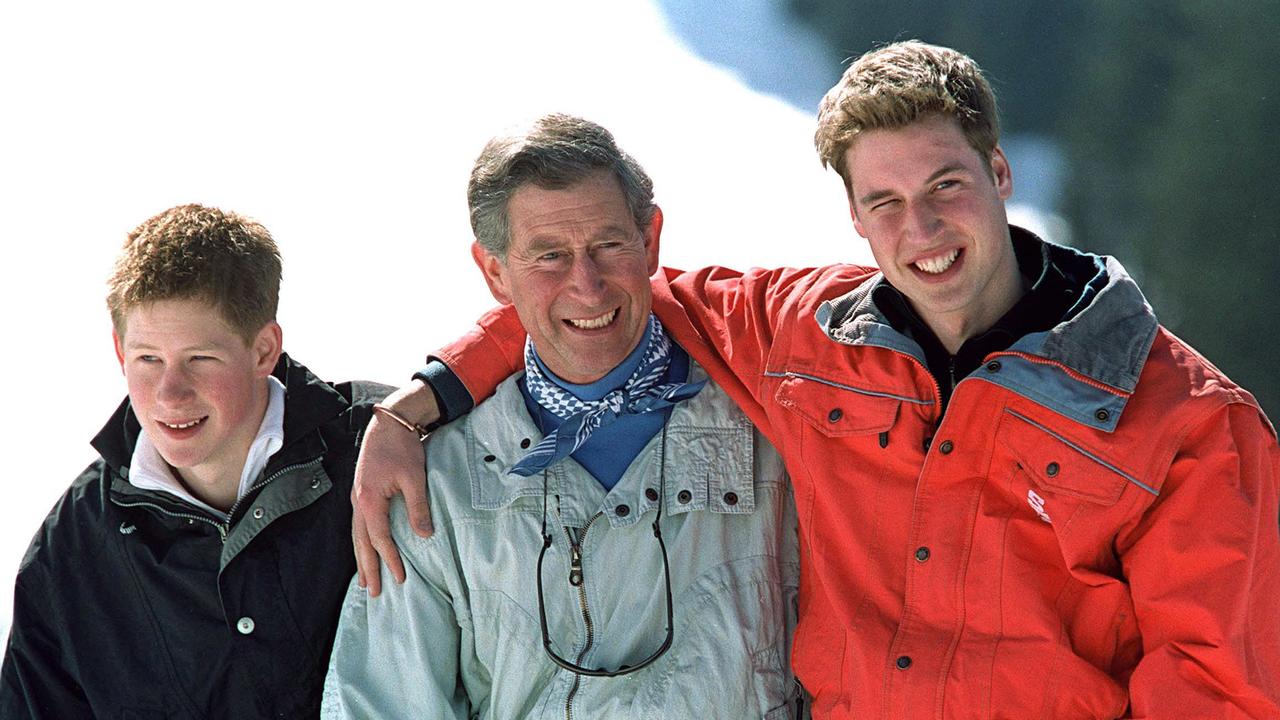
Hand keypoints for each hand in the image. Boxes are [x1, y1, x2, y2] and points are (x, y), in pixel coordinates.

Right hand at [351, 381, 439, 596]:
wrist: (388, 423)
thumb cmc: (402, 448)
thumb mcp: (414, 477)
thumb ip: (418, 507)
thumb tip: (425, 536)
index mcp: (370, 500)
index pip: (380, 538)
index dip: (390, 560)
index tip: (399, 578)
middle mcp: (358, 502)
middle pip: (361, 543)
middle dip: (368, 568)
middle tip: (373, 592)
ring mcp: (356, 498)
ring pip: (356, 536)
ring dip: (360, 559)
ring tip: (365, 580)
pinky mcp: (360, 493)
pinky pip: (358, 525)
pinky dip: (361, 542)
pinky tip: (364, 551)